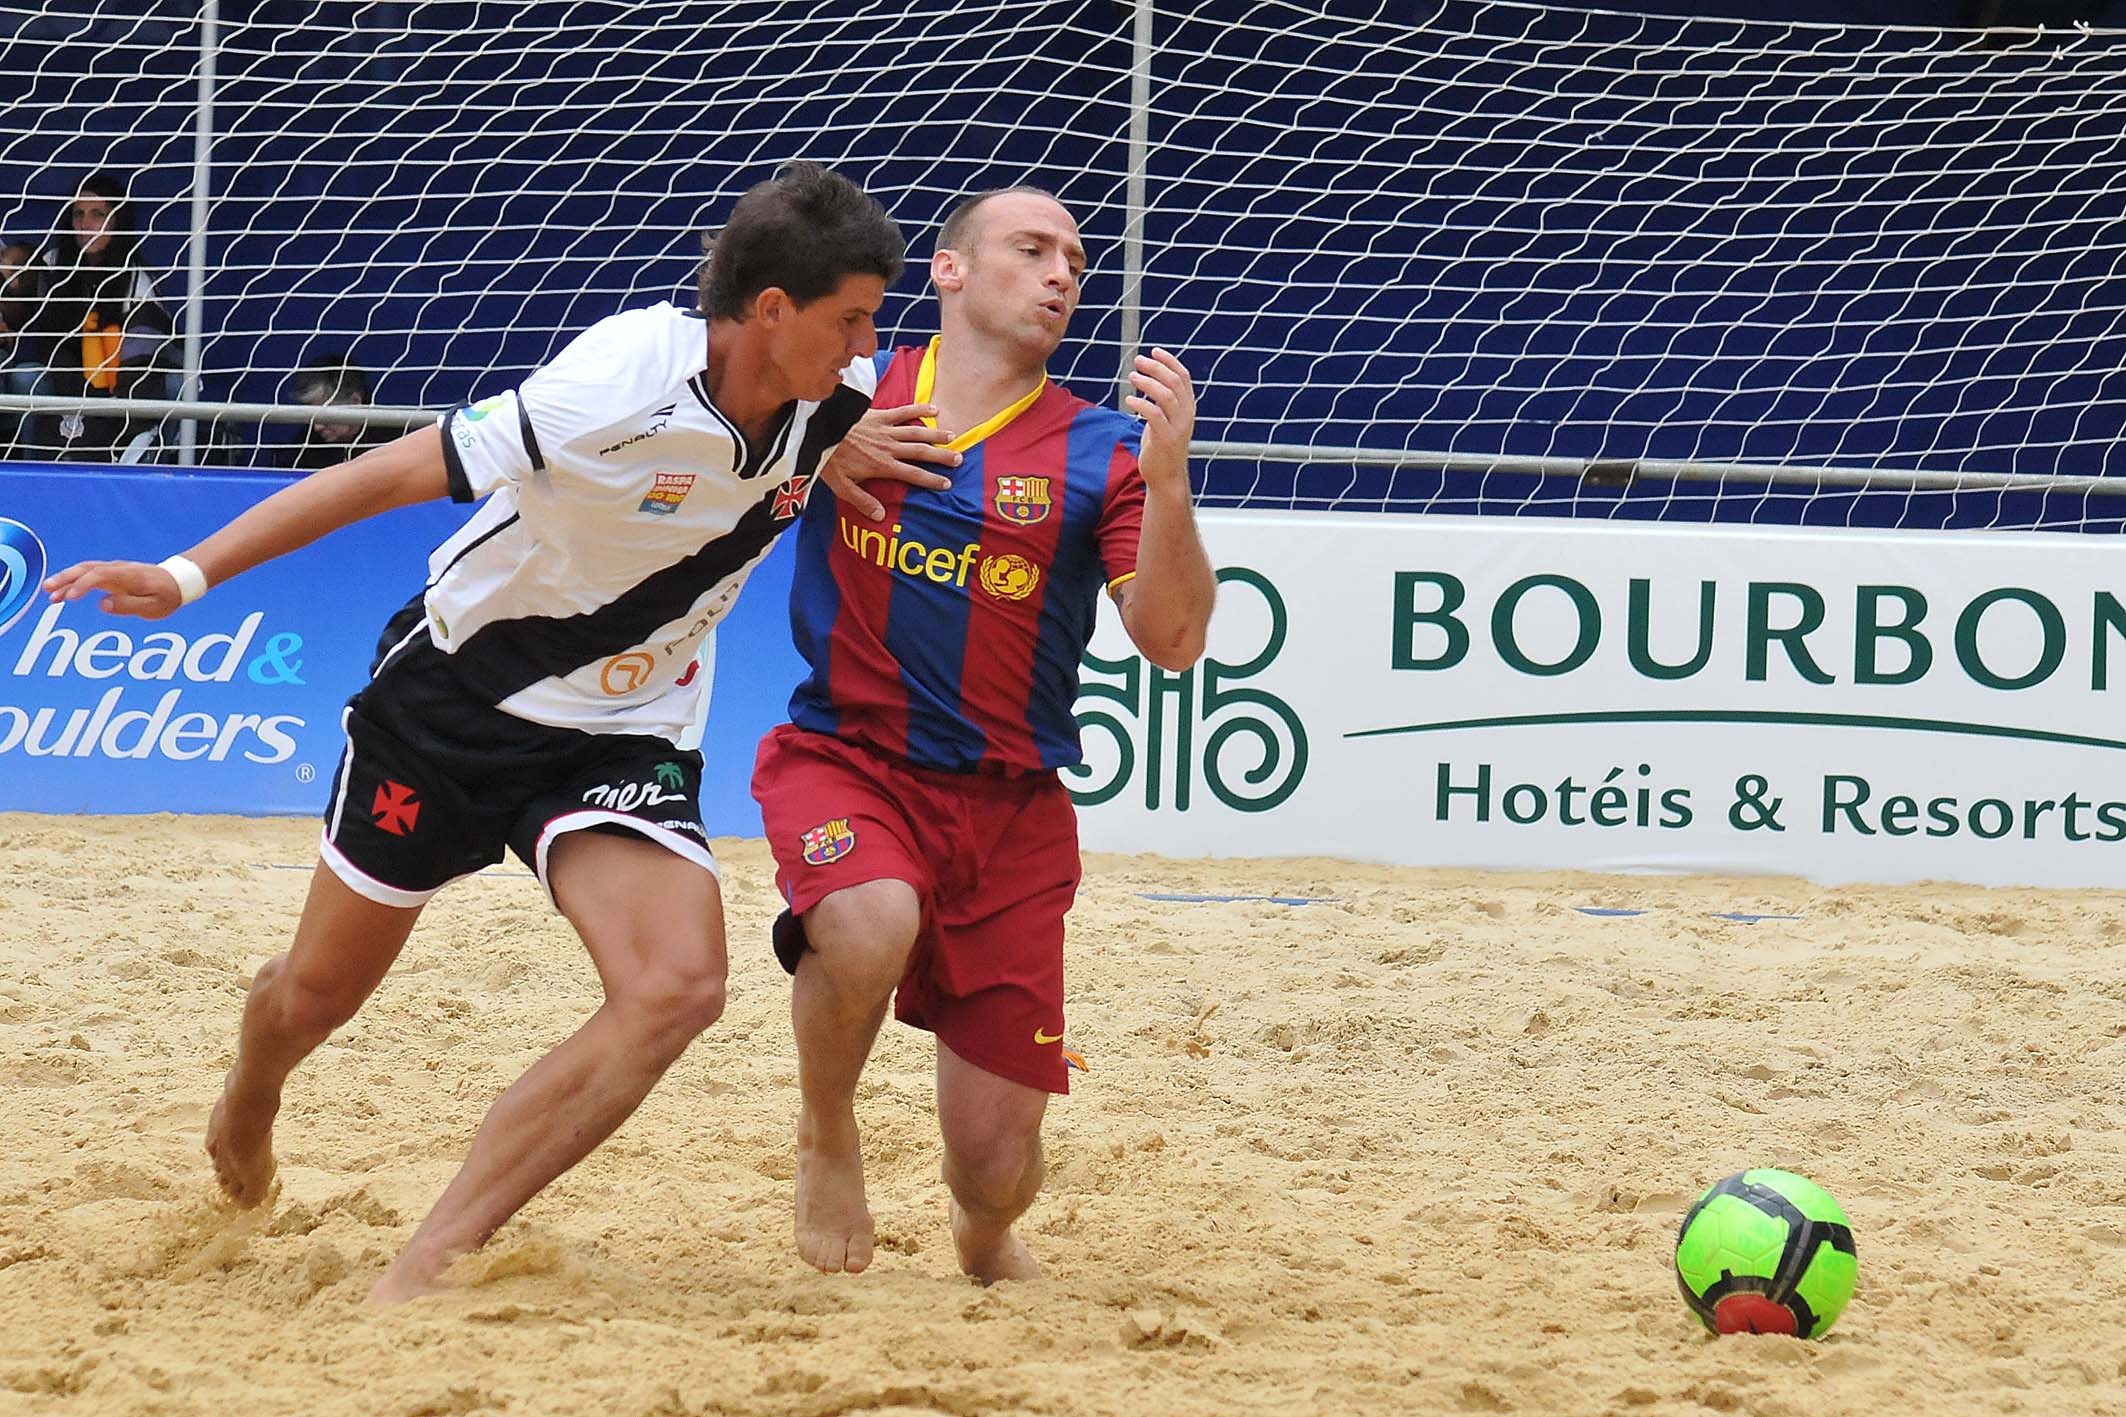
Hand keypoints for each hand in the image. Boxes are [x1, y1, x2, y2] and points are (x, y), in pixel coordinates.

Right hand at [42, 560, 187, 618]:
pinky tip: (63, 592)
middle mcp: (119, 569)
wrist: (178, 581)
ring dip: (66, 578)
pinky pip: (89, 572)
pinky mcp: (112, 573)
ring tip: (48, 592)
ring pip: (85, 569)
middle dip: (66, 578)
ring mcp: (115, 569)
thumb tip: (102, 604)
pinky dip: (74, 580)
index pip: (100, 575)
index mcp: (129, 576)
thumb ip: (129, 606)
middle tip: (47, 590)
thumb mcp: (154, 607)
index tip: (69, 598)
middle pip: (88, 568)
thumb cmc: (167, 596)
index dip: (82, 585)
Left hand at [819, 403, 959, 522]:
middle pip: (921, 452)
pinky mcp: (879, 415)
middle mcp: (889, 448)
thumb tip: (881, 516)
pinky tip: (933, 409)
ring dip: (936, 435)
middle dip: (941, 457)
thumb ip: (862, 501)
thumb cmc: (828, 459)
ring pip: (917, 432)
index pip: (913, 475)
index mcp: (882, 466)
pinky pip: (903, 411)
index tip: (946, 484)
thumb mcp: (842, 486)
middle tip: (959, 460)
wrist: (818, 430)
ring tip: (953, 437)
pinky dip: (919, 409)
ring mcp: (885, 429)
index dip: (931, 480)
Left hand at [1125, 349, 1195, 492]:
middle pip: (1174, 382)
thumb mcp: (1165, 420)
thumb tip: (1150, 381)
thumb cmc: (1161, 447)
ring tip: (1132, 376)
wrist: (1166, 477)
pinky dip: (1141, 404)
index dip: (1169, 361)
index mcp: (1188, 407)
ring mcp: (1178, 427)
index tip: (1154, 351)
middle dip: (1156, 368)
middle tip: (1137, 361)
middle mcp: (1187, 415)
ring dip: (1148, 383)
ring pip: (1166, 396)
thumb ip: (1162, 402)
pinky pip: (1154, 415)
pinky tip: (1129, 399)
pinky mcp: (1166, 439)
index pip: (1183, 377)